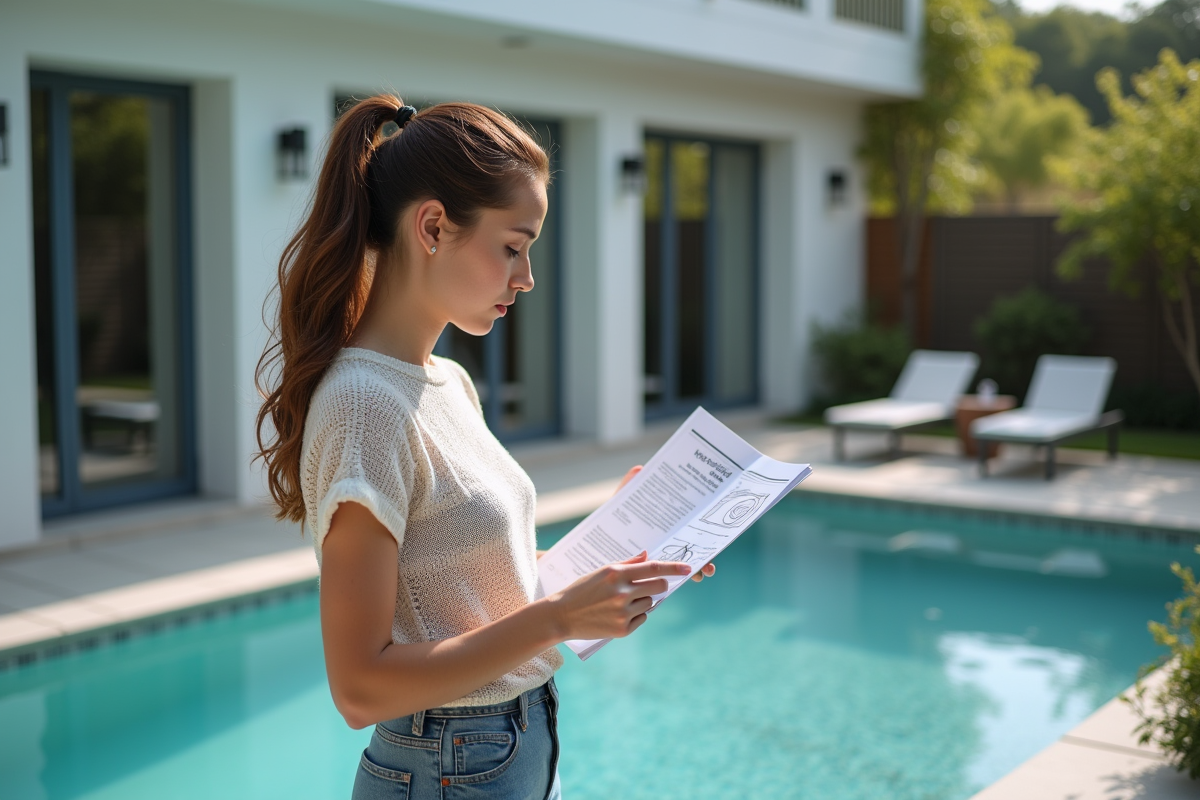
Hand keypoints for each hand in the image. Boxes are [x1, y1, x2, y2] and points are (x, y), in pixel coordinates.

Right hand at [547, 551, 690, 640]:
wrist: (562, 616)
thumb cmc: (582, 590)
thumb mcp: (602, 571)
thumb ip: (627, 564)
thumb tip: (648, 555)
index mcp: (617, 574)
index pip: (653, 568)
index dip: (674, 567)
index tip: (688, 568)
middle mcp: (622, 593)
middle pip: (659, 587)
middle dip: (660, 585)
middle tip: (649, 586)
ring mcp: (623, 613)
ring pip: (650, 603)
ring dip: (642, 601)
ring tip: (620, 602)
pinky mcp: (623, 630)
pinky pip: (642, 618)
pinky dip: (635, 616)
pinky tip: (616, 614)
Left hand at [614, 465, 715, 582]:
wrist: (592, 546)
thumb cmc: (608, 522)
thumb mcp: (619, 505)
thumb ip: (628, 488)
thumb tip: (638, 469)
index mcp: (661, 525)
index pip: (686, 528)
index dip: (700, 534)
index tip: (710, 540)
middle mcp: (664, 541)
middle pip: (689, 547)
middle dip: (703, 557)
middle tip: (709, 566)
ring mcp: (658, 557)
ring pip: (682, 564)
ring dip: (695, 569)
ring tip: (701, 574)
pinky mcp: (649, 571)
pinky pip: (666, 577)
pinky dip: (676, 580)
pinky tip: (682, 582)